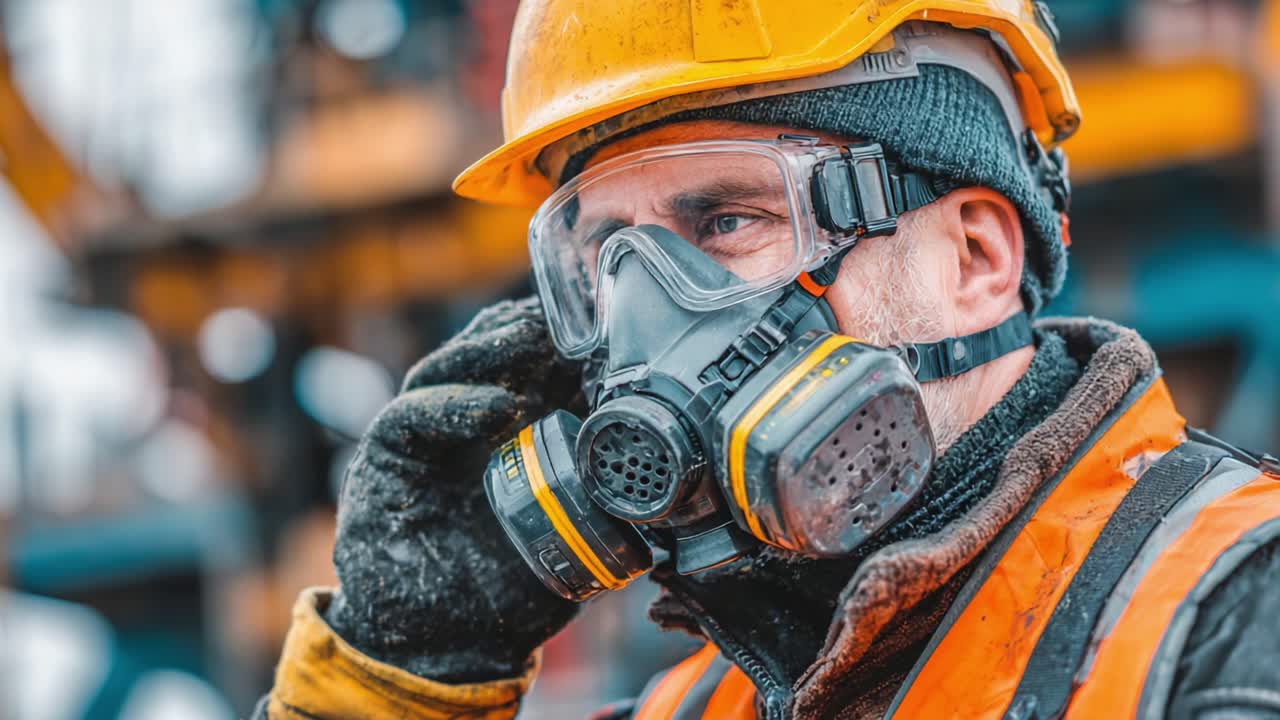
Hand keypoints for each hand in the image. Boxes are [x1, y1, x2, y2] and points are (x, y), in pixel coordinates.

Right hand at [324, 297, 581, 681]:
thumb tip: (683, 472)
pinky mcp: (387, 458)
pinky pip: (412, 417)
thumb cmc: (514, 586)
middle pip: (495, 349)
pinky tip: (494, 409)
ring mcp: (426, 433)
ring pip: (452, 366)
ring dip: (495, 347)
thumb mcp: (579, 535)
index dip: (574, 339)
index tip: (616, 322)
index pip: (539, 362)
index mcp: (515, 427)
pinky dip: (452, 406)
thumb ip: (612, 494)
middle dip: (536, 327)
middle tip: (578, 314)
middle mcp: (467, 418)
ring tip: (535, 336)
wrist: (447, 648)